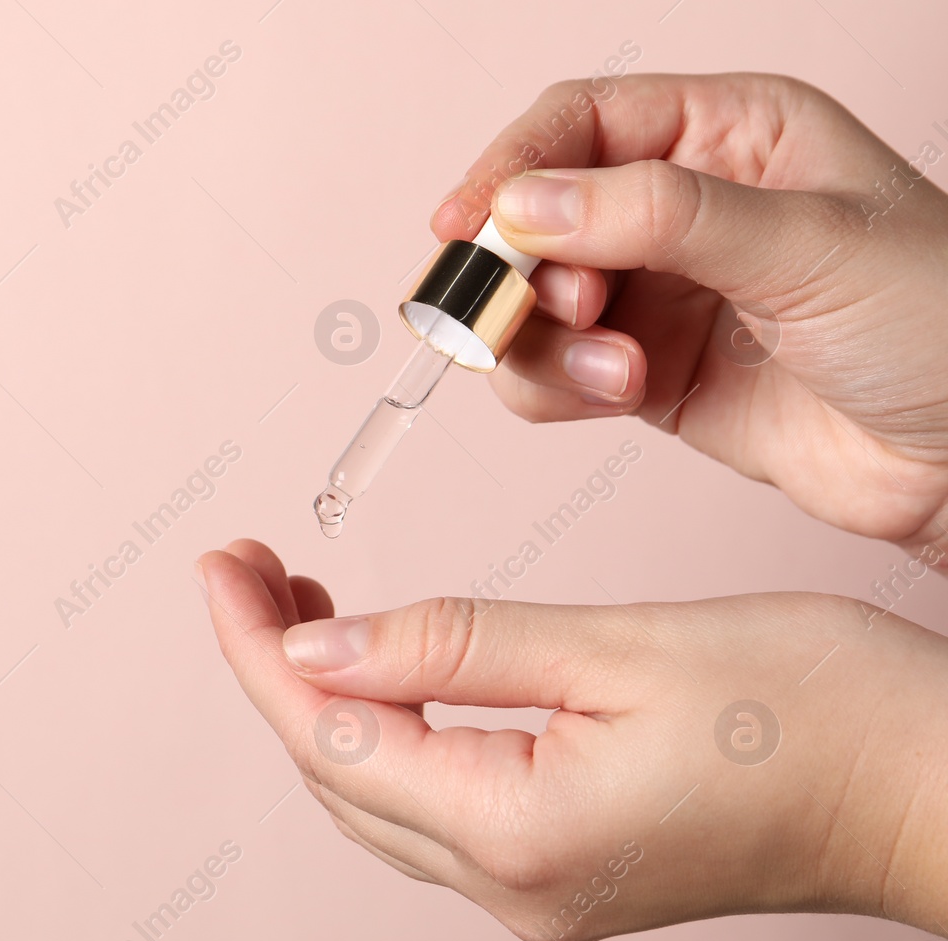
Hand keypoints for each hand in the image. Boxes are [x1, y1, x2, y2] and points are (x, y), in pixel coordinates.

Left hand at [197, 539, 947, 940]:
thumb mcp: (620, 648)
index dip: (255, 648)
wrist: (928, 792)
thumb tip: (317, 648)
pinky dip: (387, 731)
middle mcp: (511, 888)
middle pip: (334, 773)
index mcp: (519, 834)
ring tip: (299, 598)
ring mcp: (535, 895)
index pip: (328, 736)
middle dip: (277, 667)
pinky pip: (431, 807)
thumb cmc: (811, 711)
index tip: (219, 566)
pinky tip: (382, 665)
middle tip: (252, 565)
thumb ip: (455, 646)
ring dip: (326, 699)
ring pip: (375, 795)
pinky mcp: (561, 876)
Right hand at [431, 73, 947, 561]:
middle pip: (537, 216)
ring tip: (617, 371)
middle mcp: (681, 208)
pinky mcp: (644, 375)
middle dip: (520, 268)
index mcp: (732, 134)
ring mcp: (658, 294)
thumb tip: (525, 205)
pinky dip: (557, 387)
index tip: (464, 225)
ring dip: (544, 340)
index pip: (584, 123)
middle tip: (533, 311)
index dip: (511, 165)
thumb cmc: (937, 325)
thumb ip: (659, 215)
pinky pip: (553, 372)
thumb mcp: (807, 244)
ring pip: (532, 301)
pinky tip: (620, 394)